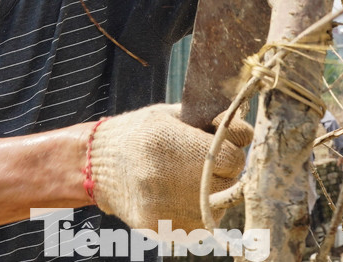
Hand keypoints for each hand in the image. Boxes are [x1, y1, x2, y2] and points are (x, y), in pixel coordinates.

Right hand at [88, 103, 253, 231]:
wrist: (95, 165)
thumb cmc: (140, 133)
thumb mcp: (171, 114)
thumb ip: (211, 122)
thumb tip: (247, 134)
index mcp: (169, 142)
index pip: (232, 158)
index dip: (230, 149)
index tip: (220, 144)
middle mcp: (165, 177)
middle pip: (227, 185)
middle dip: (223, 173)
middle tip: (203, 162)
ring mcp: (162, 208)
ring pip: (217, 209)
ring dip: (213, 195)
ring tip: (189, 180)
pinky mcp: (160, 229)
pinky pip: (200, 224)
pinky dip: (198, 211)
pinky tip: (179, 195)